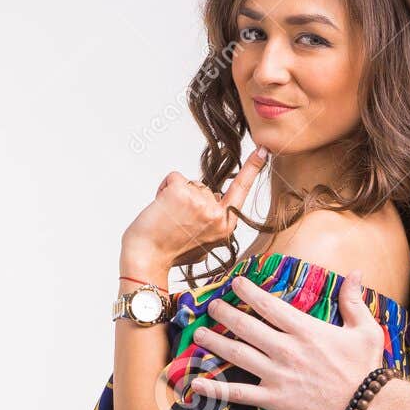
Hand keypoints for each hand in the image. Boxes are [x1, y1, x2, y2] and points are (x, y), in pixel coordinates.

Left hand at [121, 148, 267, 271]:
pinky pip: (174, 177)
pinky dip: (164, 188)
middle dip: (189, 199)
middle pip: (205, 188)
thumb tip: (211, 209)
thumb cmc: (170, 253)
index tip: (262, 150)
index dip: (252, 169)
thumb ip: (212, 225)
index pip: (242, 191)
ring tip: (168, 217)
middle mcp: (217, 214)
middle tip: (176, 222)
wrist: (147, 259)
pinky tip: (161, 207)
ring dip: (175, 195)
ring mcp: (201, 202)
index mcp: (226, 226)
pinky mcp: (181, 193)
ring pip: (189, 183)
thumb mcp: (203, 245)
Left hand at [188, 271, 382, 409]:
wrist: (368, 406)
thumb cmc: (367, 367)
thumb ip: (353, 300)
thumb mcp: (366, 329)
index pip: (268, 305)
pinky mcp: (275, 400)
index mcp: (306, 330)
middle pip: (246, 327)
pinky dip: (216, 389)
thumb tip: (355, 273)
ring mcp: (278, 375)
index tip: (235, 282)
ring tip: (197, 334)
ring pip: (238, 355)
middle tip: (211, 307)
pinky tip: (196, 383)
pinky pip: (240, 394)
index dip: (248, 291)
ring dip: (214, 343)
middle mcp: (287, 349)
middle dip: (224, 314)